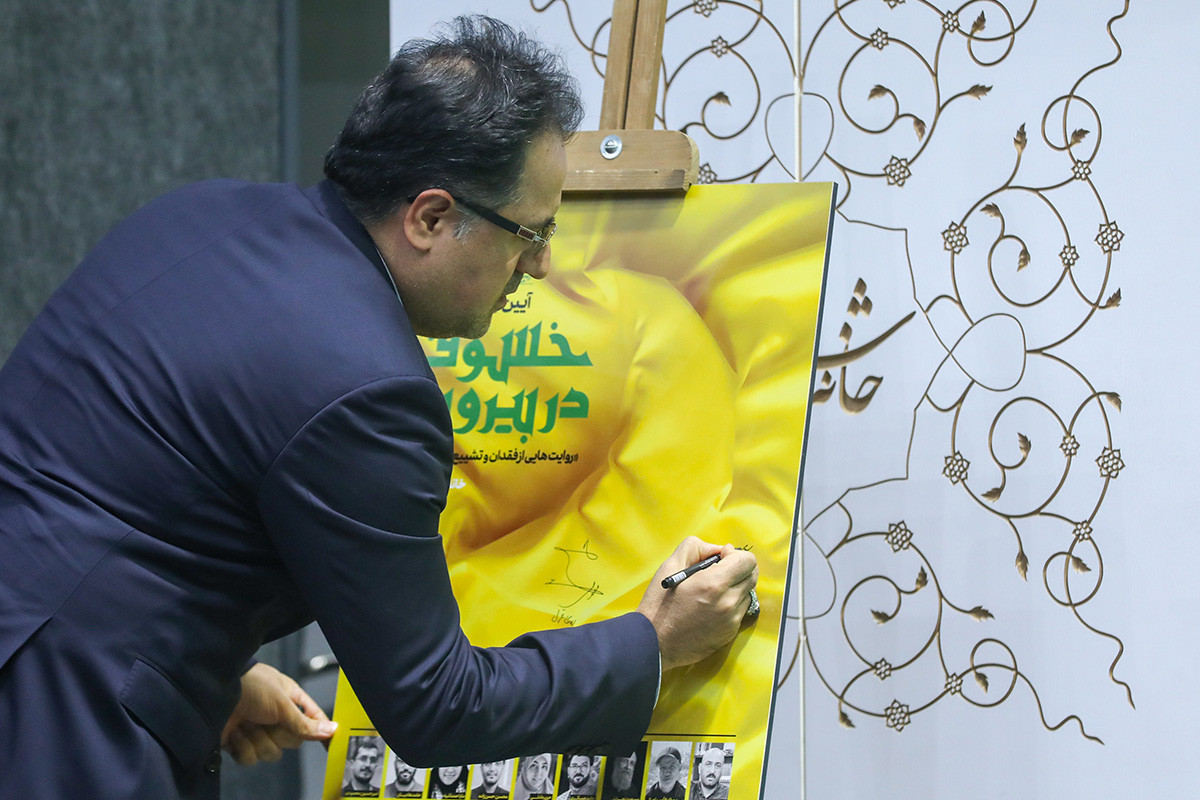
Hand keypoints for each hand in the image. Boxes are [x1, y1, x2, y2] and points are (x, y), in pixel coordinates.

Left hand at [221, 662, 336, 765]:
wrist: (214, 692)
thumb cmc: (253, 687)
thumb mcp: (282, 704)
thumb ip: (305, 723)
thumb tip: (332, 729)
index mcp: (290, 702)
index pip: (313, 719)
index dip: (321, 731)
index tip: (332, 744)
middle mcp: (276, 718)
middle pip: (292, 741)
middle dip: (278, 734)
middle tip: (266, 720)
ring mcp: (258, 732)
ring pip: (271, 752)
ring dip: (257, 740)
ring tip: (246, 723)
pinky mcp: (240, 745)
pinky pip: (251, 759)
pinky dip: (242, 747)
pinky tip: (235, 732)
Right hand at [636, 537, 758, 670]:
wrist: (654, 643)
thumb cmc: (659, 605)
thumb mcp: (670, 566)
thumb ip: (696, 548)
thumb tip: (718, 550)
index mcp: (714, 583)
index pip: (748, 561)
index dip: (736, 554)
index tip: (722, 557)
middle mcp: (728, 602)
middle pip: (752, 576)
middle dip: (739, 569)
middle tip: (719, 571)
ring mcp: (731, 620)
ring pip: (747, 593)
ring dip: (736, 587)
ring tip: (712, 591)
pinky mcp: (730, 633)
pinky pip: (740, 611)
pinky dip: (731, 603)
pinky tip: (711, 606)